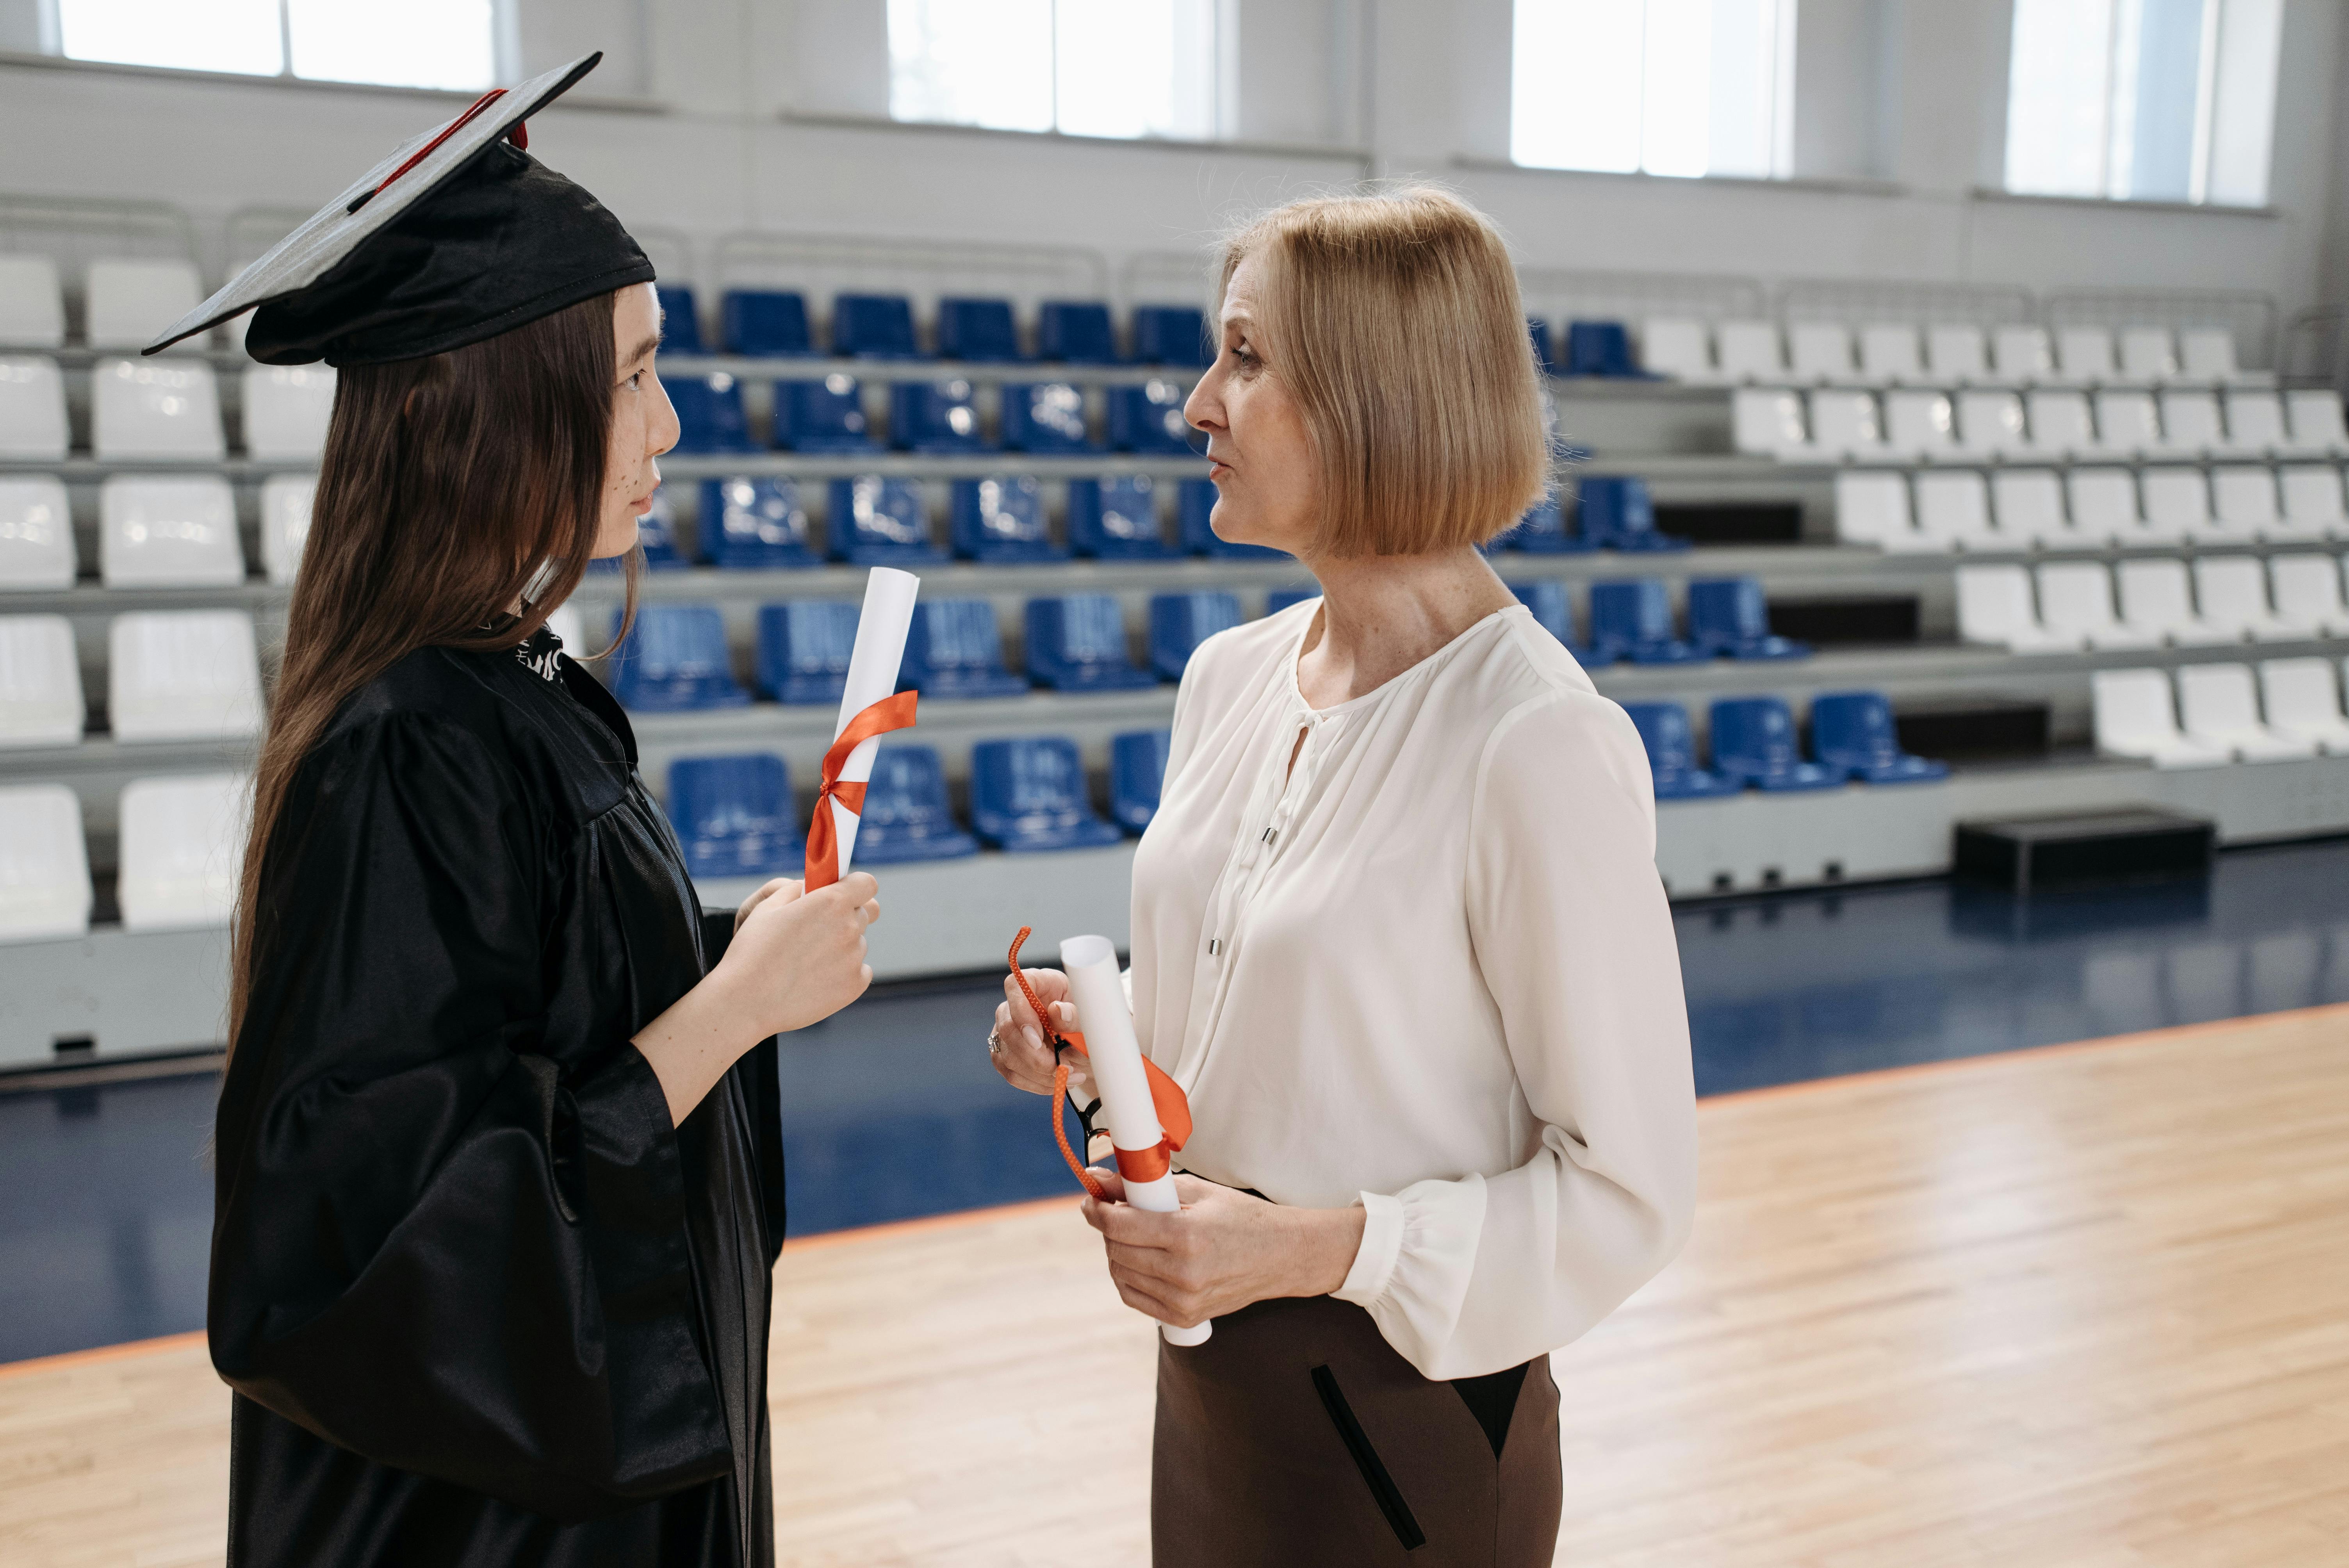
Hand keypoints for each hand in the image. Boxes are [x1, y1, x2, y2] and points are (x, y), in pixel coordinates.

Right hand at [712, 872, 879, 1036]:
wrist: (746, 1002)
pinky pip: (859, 970)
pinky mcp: (854, 985)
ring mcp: (854, 959)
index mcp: (831, 902)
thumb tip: (813, 886)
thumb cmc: (752, 951)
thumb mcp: (767, 906)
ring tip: (806, 962)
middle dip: (843, 917)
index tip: (843, 894)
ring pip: (858, 944)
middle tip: (814, 932)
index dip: (854, 887)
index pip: (866, 884)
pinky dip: (843, 973)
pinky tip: (815, 978)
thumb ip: (798, 889)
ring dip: (841, 947)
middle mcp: (849, 928)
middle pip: (862, 914)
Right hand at [990, 967, 1093, 1102]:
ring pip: (1006, 1054)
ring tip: (1068, 1077)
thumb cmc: (1093, 1029)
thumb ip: (1077, 1017)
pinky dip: (1034, 1083)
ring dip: (1037, 1073)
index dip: (1020, 1012)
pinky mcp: (1007, 1052)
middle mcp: (1020, 1003)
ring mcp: (1010, 1028)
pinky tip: (1054, 1082)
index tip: (1037, 1039)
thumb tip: (1057, 1011)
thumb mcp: (1093, 1023)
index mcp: (1043, 983)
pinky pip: (1010, 1072)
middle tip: (1061, 1068)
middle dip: (1033, 1055)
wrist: (1093, 1050)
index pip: (1015, 985)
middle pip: (1007, 1026)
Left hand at [1081, 1173, 1366, 1329]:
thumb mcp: (1197, 1190)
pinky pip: (1134, 1297)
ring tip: (1132, 1234)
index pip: (1120, 1225)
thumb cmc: (1240, 1217)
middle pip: (1116, 1250)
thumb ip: (1145, 1185)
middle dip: (1108, 1227)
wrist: (1280, 1256)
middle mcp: (1183, 1273)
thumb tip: (1098, 1178)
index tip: (1091, 1198)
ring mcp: (1184, 1300)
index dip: (1097, 1209)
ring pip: (1121, 1275)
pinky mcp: (1184, 1317)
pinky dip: (1128, 1276)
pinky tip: (1140, 1259)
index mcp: (1187, 1235)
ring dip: (1116, 1252)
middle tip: (1116, 1210)